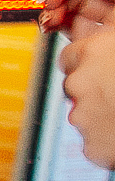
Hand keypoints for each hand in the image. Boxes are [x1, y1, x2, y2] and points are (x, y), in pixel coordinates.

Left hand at [61, 24, 114, 167]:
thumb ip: (113, 39)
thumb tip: (103, 35)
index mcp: (94, 51)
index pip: (69, 56)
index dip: (85, 62)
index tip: (98, 67)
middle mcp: (80, 82)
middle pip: (76, 86)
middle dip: (94, 88)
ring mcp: (82, 116)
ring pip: (85, 113)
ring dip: (101, 113)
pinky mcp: (91, 145)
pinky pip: (95, 141)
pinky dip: (108, 138)